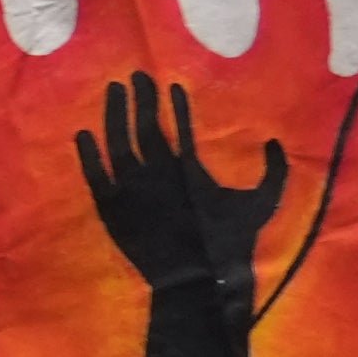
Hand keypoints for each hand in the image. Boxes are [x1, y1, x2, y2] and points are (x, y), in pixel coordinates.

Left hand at [74, 74, 285, 297]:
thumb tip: (274, 142)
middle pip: (142, 127)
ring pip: (116, 143)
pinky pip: (94, 174)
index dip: (173, 104)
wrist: (192, 281)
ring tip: (112, 91)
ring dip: (113, 115)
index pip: (178, 125)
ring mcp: (130, 190)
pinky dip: (88, 153)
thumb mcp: (262, 205)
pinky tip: (83, 134)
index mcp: (188, 168)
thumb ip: (274, 172)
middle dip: (140, 99)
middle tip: (134, 75)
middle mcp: (156, 173)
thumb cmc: (229, 242)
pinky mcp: (111, 208)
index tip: (168, 84)